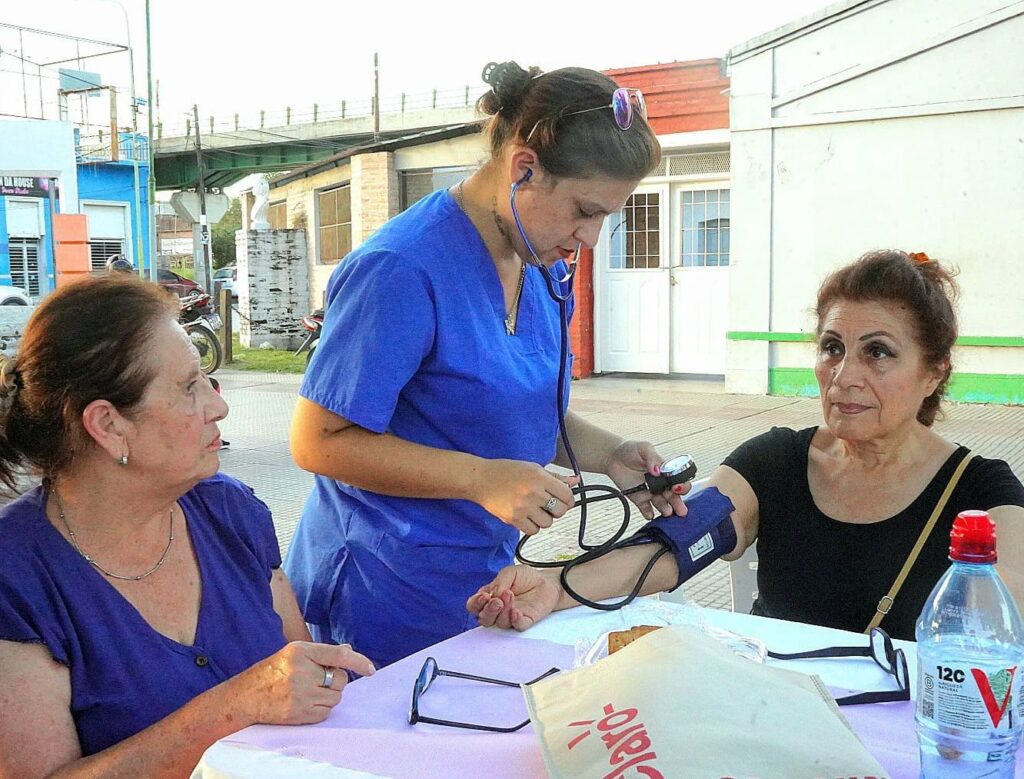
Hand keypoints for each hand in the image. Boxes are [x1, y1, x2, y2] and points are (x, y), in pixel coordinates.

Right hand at [231, 641, 375, 725]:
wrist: (246, 696)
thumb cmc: (273, 671)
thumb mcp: (294, 653)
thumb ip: (322, 652)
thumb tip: (348, 650)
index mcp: (301, 651)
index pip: (337, 655)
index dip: (358, 662)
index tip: (370, 669)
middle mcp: (301, 671)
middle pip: (340, 679)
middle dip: (335, 680)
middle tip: (318, 679)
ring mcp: (300, 694)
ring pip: (335, 697)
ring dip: (329, 695)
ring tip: (310, 691)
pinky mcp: (299, 713)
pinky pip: (326, 712)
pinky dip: (322, 708)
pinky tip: (306, 702)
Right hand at [467, 564, 562, 630]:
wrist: (547, 582)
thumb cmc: (525, 577)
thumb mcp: (510, 572)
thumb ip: (499, 582)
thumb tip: (493, 595)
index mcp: (489, 597)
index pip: (474, 606)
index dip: (476, 603)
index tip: (484, 596)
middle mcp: (497, 610)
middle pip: (484, 619)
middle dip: (488, 611)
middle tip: (497, 601)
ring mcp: (510, 617)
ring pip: (500, 623)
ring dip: (504, 611)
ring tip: (510, 596)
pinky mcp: (524, 621)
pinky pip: (517, 627)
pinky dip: (515, 621)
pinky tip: (516, 612)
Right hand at [471, 459, 577, 534]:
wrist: (481, 479)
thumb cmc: (506, 471)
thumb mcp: (533, 468)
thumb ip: (555, 477)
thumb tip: (576, 481)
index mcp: (540, 477)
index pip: (567, 495)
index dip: (568, 499)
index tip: (563, 500)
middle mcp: (534, 492)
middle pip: (560, 511)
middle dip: (557, 510)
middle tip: (548, 505)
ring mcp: (523, 507)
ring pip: (548, 523)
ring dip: (544, 519)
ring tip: (535, 510)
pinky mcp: (513, 518)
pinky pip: (533, 531)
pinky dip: (533, 526)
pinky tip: (527, 517)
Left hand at [604, 441, 688, 519]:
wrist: (613, 457)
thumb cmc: (631, 450)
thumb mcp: (644, 448)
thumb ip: (653, 458)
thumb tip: (657, 470)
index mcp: (665, 471)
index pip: (678, 480)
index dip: (681, 485)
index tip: (678, 487)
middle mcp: (660, 483)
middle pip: (673, 495)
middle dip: (678, 503)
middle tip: (681, 510)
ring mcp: (650, 492)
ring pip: (662, 504)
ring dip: (666, 509)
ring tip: (667, 512)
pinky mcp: (639, 498)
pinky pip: (646, 509)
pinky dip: (649, 513)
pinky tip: (650, 515)